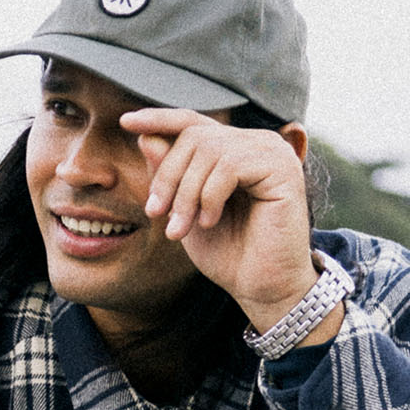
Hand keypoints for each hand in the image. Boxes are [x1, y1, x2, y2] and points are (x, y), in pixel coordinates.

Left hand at [120, 107, 336, 338]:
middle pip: (195, 136)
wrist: (262, 289)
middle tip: (155, 214)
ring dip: (186, 193)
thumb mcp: (185, 213)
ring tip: (180, 229)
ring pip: (209, 150)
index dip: (160, 120)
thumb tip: (145, 138)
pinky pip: (230, 166)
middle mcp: (257, 143)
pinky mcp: (283, 168)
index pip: (194, 123)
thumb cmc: (229, 255)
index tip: (126, 122)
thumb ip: (169, 176)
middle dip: (168, 176)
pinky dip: (210, 196)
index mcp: (236, 149)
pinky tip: (208, 222)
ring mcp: (273, 152)